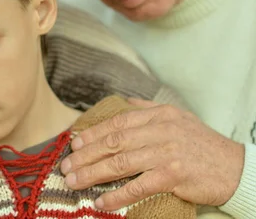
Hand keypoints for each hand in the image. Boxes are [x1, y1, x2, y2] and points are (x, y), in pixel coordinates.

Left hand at [60, 98, 244, 209]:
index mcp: (158, 114)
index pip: (117, 122)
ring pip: (120, 163)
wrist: (237, 168)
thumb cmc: (202, 144)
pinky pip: (138, 186)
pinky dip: (117, 195)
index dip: (92, 133)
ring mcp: (167, 152)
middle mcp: (160, 130)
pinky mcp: (174, 176)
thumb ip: (149, 109)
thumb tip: (124, 102)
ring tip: (75, 182)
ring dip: (93, 174)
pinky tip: (102, 202)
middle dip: (86, 155)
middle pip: (113, 142)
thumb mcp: (178, 117)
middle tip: (67, 166)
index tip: (74, 143)